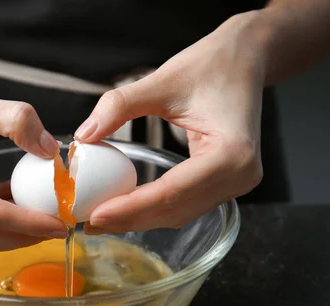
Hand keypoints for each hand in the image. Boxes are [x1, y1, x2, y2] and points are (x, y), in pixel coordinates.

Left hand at [76, 12, 266, 232]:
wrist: (246, 58)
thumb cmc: (212, 65)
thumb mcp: (162, 81)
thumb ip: (118, 106)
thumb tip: (83, 135)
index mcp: (231, 153)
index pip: (171, 191)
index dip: (130, 208)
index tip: (94, 215)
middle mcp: (240, 176)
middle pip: (175, 210)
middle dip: (129, 219)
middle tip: (89, 223)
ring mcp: (238, 183)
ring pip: (180, 213)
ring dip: (139, 219)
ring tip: (100, 220)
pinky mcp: (228, 182)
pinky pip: (186, 203)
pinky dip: (154, 208)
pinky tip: (126, 208)